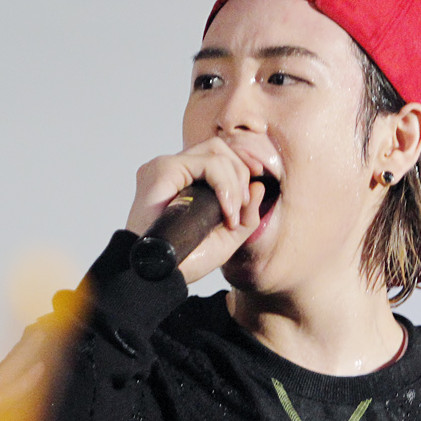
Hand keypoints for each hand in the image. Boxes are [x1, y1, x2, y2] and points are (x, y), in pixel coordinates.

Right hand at [126, 138, 267, 283]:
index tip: (256, 184)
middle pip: (219, 148)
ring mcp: (168, 167)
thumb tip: (259, 186)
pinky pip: (208, 163)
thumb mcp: (227, 238)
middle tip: (243, 205)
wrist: (161, 272)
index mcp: (185, 181)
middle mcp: (175, 170)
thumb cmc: (187, 258)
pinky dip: (225, 184)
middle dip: (242, 171)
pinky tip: (226, 209)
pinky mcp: (164, 169)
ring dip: (235, 181)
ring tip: (233, 212)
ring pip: (216, 153)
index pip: (218, 155)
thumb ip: (247, 215)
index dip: (242, 164)